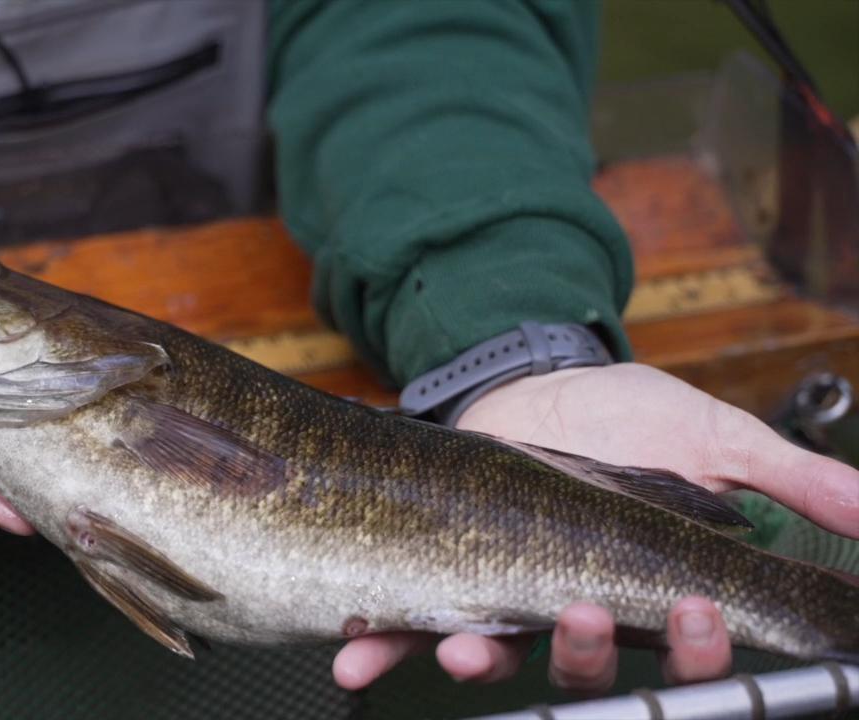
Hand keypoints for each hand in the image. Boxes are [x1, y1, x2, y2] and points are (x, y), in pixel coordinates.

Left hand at [333, 363, 857, 690]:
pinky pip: (412, 622)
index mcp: (648, 590)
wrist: (542, 383)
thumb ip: (791, 481)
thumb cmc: (633, 418)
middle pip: (586, 667)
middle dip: (584, 654)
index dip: (694, 652)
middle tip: (579, 614)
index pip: (681, 650)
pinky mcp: (445, 570)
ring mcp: (507, 594)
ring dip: (477, 658)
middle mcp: (577, 606)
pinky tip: (356, 654)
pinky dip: (384, 643)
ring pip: (499, 654)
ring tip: (463, 647)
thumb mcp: (718, 440)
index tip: (699, 618)